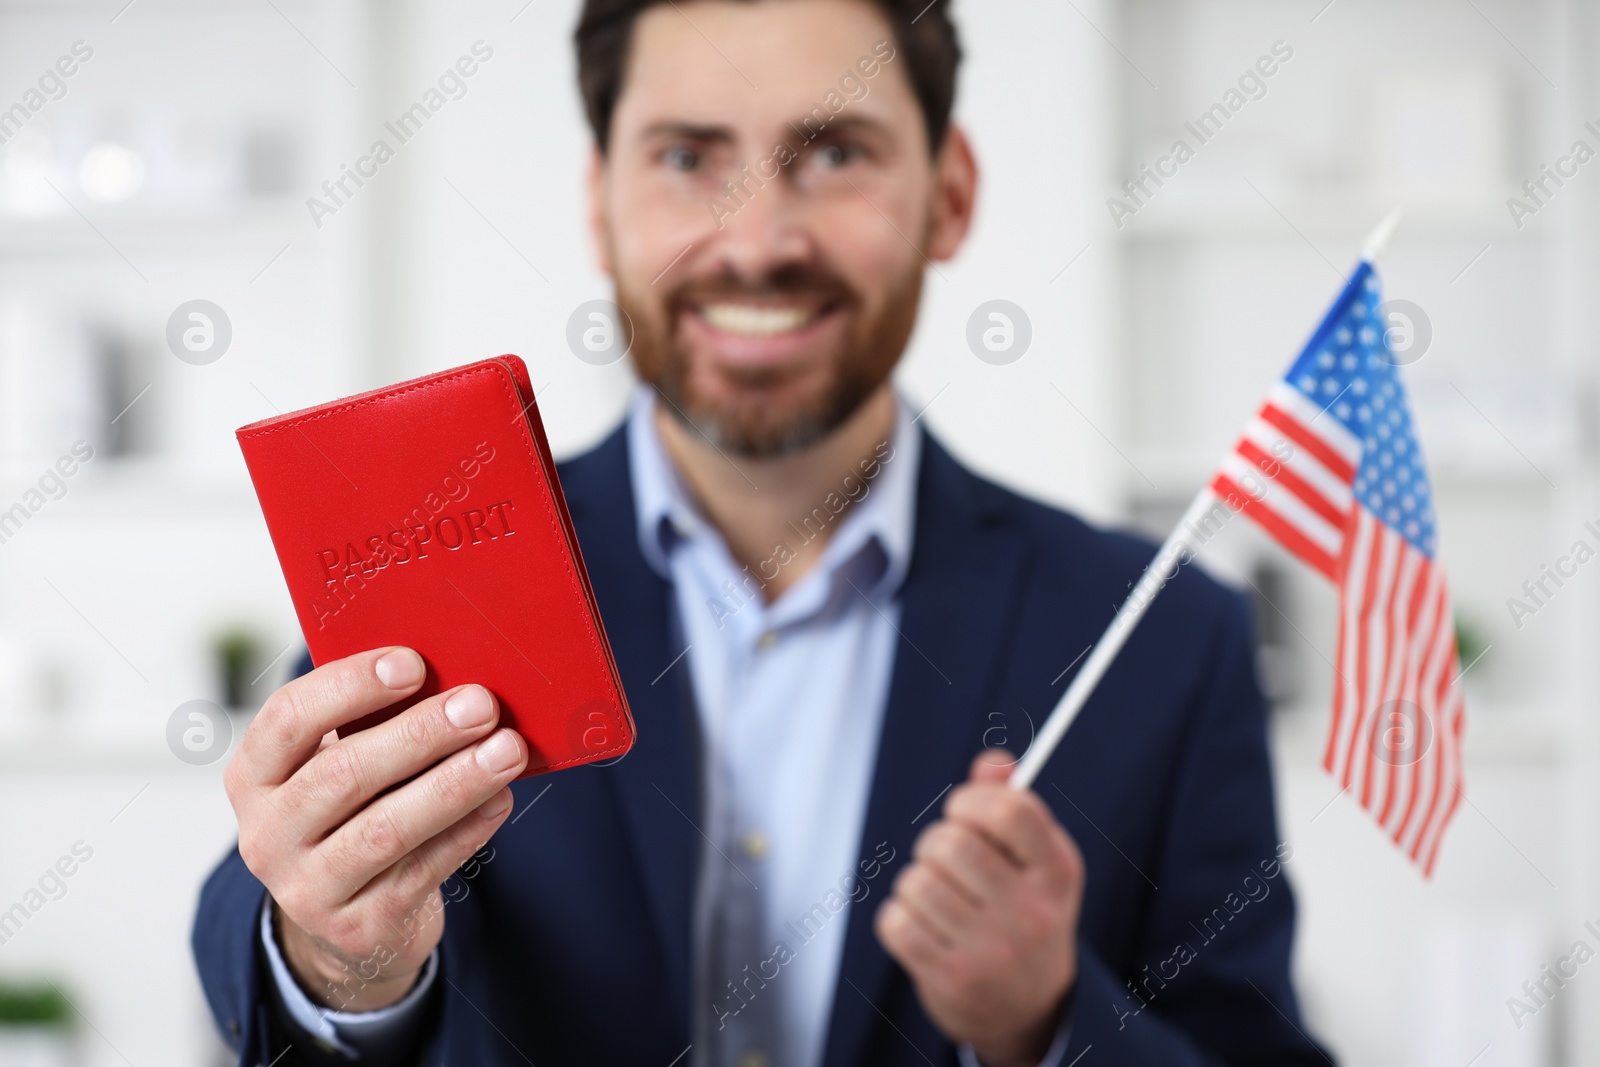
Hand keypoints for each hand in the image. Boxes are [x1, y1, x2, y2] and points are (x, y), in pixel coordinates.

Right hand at [223, 647, 527, 1011]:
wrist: (349, 923)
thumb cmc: (354, 815)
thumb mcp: (338, 769)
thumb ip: (373, 725)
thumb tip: (452, 676)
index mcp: (255, 778)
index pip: (288, 720)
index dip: (349, 686)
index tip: (412, 663)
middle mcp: (267, 835)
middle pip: (342, 774)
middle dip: (419, 734)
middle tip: (480, 704)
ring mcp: (308, 888)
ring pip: (385, 829)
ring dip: (454, 783)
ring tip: (507, 750)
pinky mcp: (358, 928)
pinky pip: (421, 871)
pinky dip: (466, 830)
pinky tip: (500, 798)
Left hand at [875, 750, 1084, 1066]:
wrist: (1028, 1008)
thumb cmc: (1023, 912)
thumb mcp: (1035, 861)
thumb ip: (1012, 805)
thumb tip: (993, 762)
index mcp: (1057, 873)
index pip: (1011, 811)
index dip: (971, 800)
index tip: (962, 810)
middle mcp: (1031, 914)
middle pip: (951, 842)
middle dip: (934, 843)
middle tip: (944, 860)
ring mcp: (992, 952)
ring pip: (916, 882)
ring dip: (915, 883)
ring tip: (938, 898)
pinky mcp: (952, 980)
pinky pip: (895, 922)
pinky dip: (898, 918)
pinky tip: (922, 928)